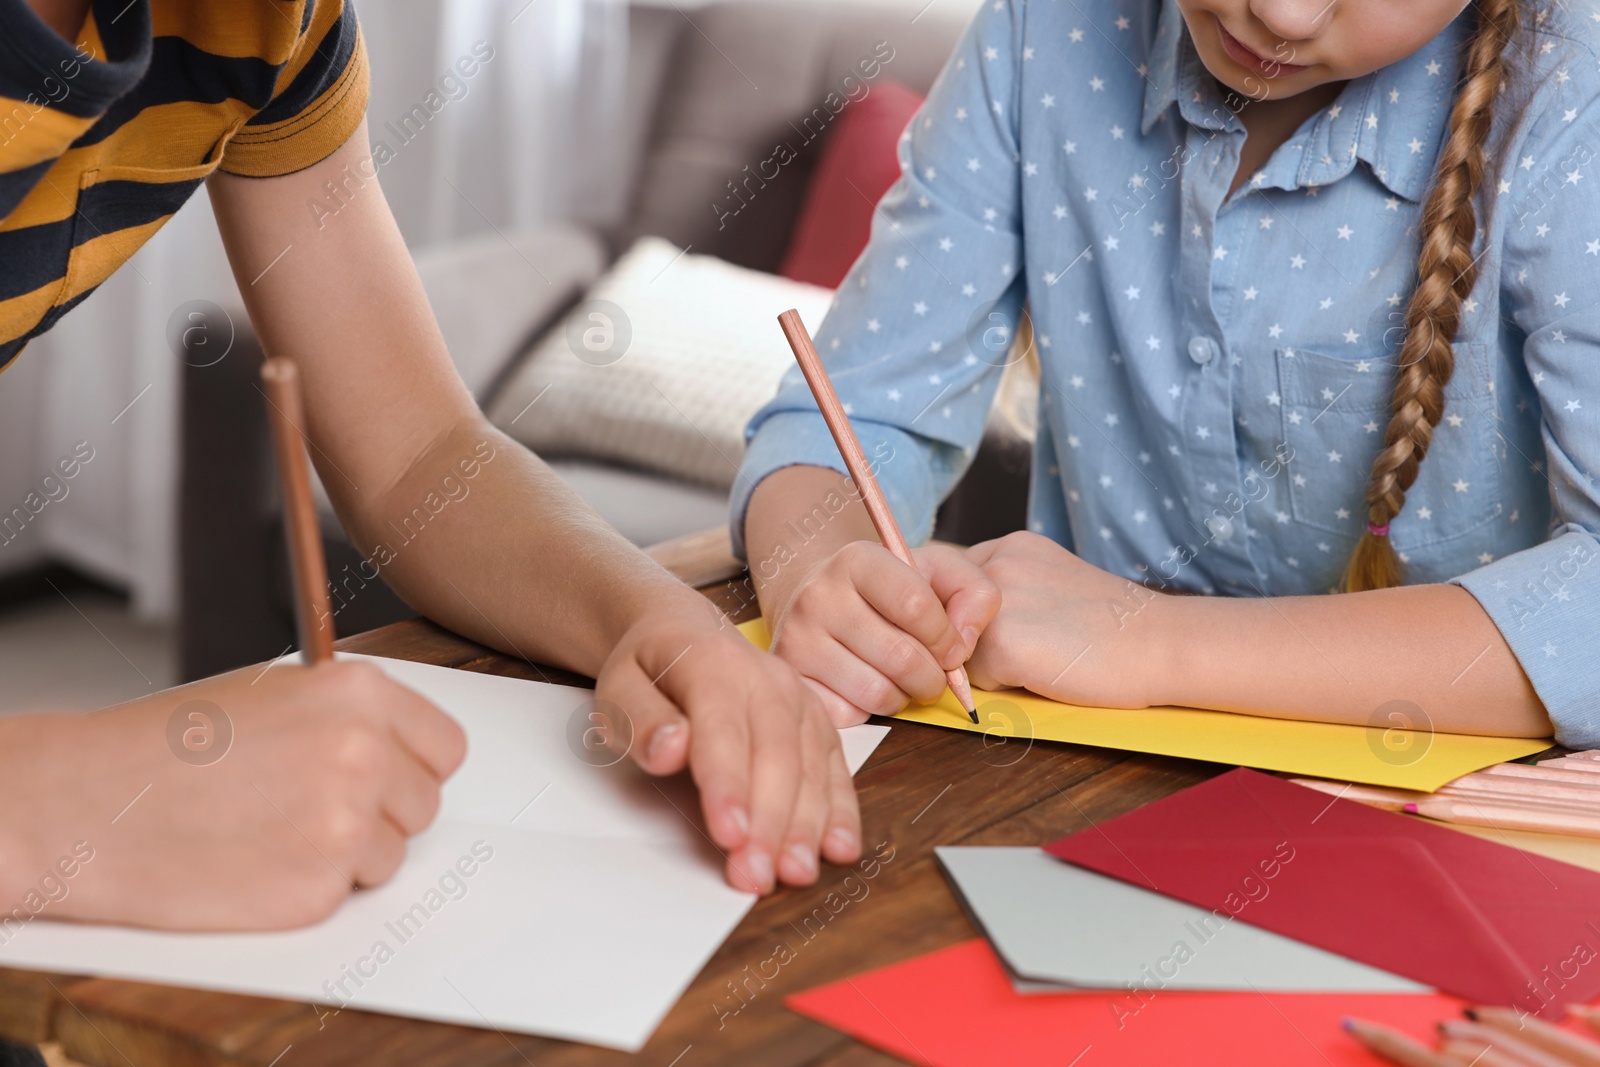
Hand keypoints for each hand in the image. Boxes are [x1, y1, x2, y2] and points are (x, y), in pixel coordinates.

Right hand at [0, 660, 466, 930]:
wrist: (87, 803)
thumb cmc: (167, 745)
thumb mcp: (275, 693)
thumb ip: (351, 717)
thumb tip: (403, 746)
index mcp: (359, 694)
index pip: (445, 747)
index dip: (413, 766)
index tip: (390, 774)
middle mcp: (365, 754)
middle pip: (423, 805)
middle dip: (379, 812)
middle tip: (307, 804)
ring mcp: (344, 825)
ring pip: (389, 855)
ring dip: (345, 854)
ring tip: (270, 828)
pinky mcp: (316, 890)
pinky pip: (344, 894)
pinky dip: (307, 888)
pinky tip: (253, 860)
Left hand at [594, 595, 861, 893]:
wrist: (687, 636)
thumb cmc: (651, 670)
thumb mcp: (619, 687)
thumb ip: (640, 720)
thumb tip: (670, 750)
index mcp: (714, 665)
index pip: (723, 732)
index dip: (728, 786)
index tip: (729, 835)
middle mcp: (768, 680)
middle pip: (777, 756)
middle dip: (770, 821)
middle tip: (756, 875)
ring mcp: (800, 701)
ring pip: (812, 767)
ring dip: (807, 825)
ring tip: (795, 873)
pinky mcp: (818, 723)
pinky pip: (835, 768)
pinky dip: (841, 810)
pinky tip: (840, 847)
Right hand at [765, 540, 1000, 725]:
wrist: (817, 598)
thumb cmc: (886, 590)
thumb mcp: (935, 571)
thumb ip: (973, 593)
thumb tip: (962, 645)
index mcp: (857, 560)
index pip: (916, 605)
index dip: (947, 637)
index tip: (952, 648)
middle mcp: (818, 596)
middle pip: (902, 658)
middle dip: (933, 677)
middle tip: (933, 673)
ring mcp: (797, 639)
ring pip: (877, 693)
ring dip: (903, 696)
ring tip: (901, 679)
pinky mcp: (791, 677)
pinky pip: (849, 714)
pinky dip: (869, 711)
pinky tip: (867, 686)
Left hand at [964, 532, 1171, 707]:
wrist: (1161, 643)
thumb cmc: (1111, 625)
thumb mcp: (1050, 582)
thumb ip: (1004, 589)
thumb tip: (952, 621)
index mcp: (1008, 546)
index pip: (948, 585)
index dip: (969, 617)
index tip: (1016, 625)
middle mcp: (996, 563)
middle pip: (947, 620)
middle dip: (976, 640)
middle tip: (1040, 641)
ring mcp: (996, 601)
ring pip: (958, 651)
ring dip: (990, 663)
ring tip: (1046, 655)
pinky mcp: (1003, 642)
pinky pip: (978, 680)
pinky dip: (1008, 685)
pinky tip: (1049, 670)